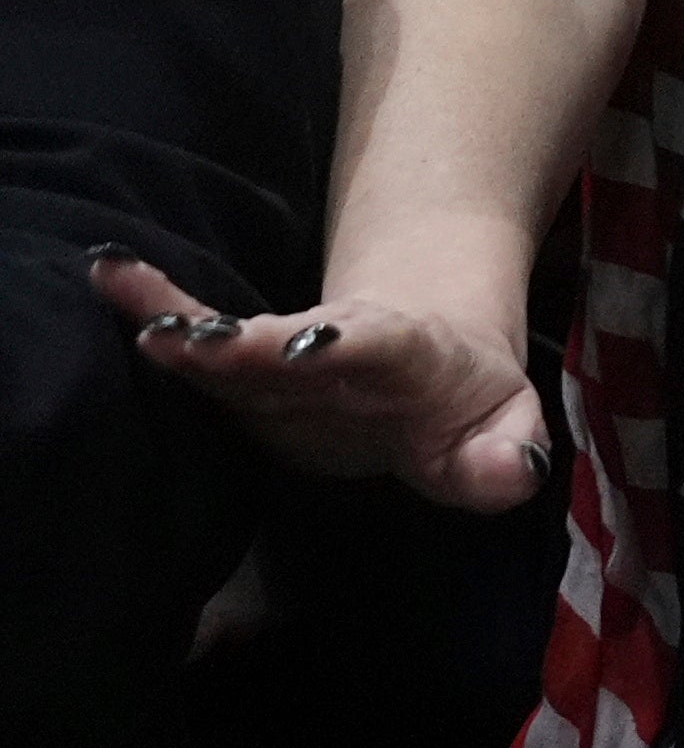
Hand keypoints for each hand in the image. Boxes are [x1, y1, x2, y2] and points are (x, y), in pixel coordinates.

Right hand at [92, 253, 547, 511]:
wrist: (430, 364)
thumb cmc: (466, 406)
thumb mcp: (501, 427)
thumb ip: (505, 452)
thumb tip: (513, 472)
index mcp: (404, 353)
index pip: (377, 347)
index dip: (342, 344)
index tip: (306, 341)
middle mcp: (334, 345)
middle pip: (286, 342)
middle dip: (240, 344)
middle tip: (184, 337)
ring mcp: (283, 362)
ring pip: (229, 342)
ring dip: (178, 321)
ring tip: (123, 286)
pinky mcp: (243, 383)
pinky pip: (195, 352)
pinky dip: (150, 315)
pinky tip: (105, 275)